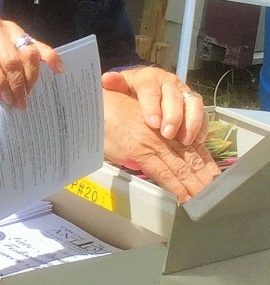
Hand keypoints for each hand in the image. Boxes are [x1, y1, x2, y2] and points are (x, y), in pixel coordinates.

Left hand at [0, 14, 62, 109]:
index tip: (5, 99)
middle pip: (11, 59)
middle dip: (16, 84)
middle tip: (19, 102)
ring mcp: (10, 27)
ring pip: (27, 52)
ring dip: (30, 77)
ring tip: (28, 93)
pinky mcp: (24, 31)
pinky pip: (40, 44)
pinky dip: (50, 57)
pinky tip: (57, 70)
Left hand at [101, 66, 207, 145]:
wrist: (141, 90)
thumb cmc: (129, 92)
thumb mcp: (119, 87)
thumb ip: (115, 84)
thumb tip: (107, 79)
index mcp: (148, 76)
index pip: (151, 89)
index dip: (152, 106)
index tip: (152, 123)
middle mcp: (168, 82)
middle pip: (174, 97)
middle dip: (172, 117)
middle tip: (167, 135)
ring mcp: (183, 92)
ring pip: (193, 104)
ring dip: (190, 123)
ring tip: (185, 141)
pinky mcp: (193, 104)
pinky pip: (203, 114)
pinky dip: (201, 127)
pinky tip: (197, 141)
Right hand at [102, 89, 219, 201]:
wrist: (90, 105)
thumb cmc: (108, 111)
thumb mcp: (132, 119)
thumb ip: (143, 140)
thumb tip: (146, 162)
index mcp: (163, 125)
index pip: (191, 145)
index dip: (204, 162)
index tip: (215, 177)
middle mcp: (162, 133)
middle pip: (189, 157)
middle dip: (204, 177)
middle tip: (216, 194)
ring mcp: (151, 142)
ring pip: (180, 166)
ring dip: (194, 185)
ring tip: (206, 199)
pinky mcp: (139, 151)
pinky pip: (162, 172)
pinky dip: (174, 186)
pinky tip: (184, 196)